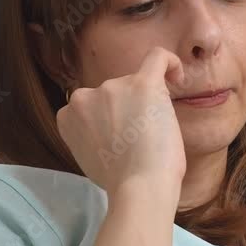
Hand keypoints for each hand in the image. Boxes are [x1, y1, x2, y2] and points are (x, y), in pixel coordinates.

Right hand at [56, 46, 186, 200]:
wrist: (139, 188)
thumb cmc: (121, 183)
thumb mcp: (90, 155)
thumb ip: (93, 133)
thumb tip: (109, 127)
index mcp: (68, 115)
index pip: (92, 106)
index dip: (110, 119)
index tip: (124, 136)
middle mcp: (85, 96)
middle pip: (114, 94)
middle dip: (130, 112)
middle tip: (143, 141)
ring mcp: (112, 88)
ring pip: (136, 85)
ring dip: (147, 104)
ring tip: (156, 134)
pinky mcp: (143, 84)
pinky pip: (158, 57)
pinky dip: (170, 63)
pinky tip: (178, 77)